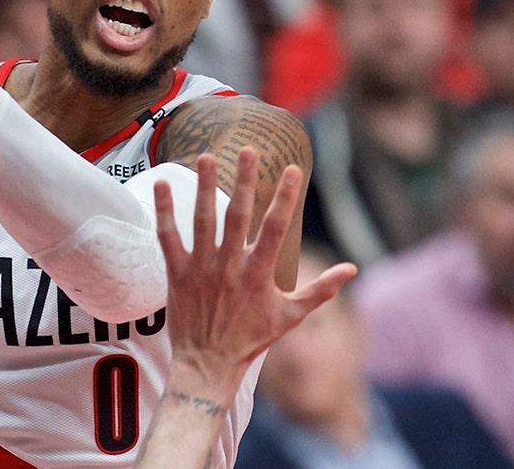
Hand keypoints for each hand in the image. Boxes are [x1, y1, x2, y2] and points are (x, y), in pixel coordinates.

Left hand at [154, 148, 356, 391]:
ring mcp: (201, 268)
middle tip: (249, 150)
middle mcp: (230, 266)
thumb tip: (352, 268)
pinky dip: (163, 211)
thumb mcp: (290, 316)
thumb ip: (320, 290)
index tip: (292, 169)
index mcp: (259, 274)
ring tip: (205, 156)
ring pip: (202, 220)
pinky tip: (161, 183)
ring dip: (203, 186)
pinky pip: (168, 237)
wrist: (208, 363)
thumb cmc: (250, 339)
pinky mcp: (176, 273)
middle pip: (238, 215)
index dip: (285, 197)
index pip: (276, 228)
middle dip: (244, 181)